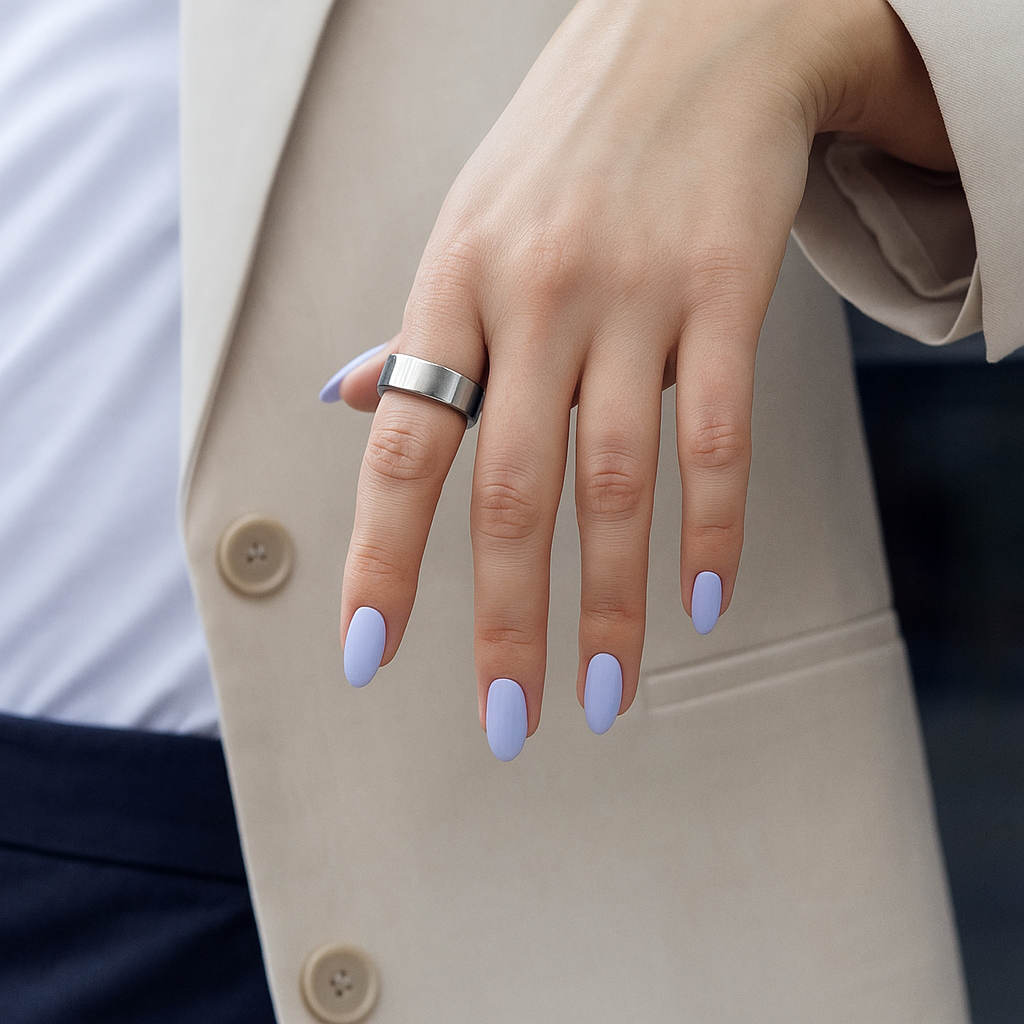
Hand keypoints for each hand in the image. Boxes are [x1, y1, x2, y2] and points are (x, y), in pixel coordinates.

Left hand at [335, 0, 952, 757]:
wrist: (694, 36)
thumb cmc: (565, 145)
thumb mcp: (464, 220)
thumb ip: (415, 327)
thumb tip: (344, 399)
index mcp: (453, 285)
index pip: (402, 446)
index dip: (382, 559)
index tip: (371, 655)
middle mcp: (535, 298)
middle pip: (510, 491)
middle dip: (505, 621)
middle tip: (508, 718)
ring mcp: (634, 296)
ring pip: (616, 482)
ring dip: (612, 604)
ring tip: (610, 691)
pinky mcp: (726, 291)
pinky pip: (719, 433)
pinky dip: (714, 526)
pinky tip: (705, 598)